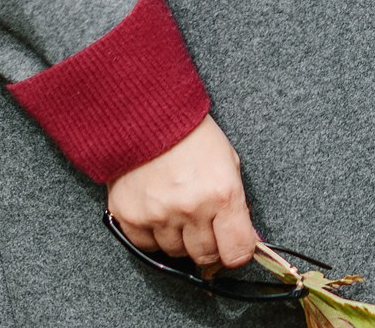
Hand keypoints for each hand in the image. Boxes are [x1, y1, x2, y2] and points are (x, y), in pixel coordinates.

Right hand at [107, 116, 259, 271]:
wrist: (146, 117)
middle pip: (205, 256)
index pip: (237, 251)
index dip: (237, 252)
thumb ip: (236, 205)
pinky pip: (147, 246)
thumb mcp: (228, 163)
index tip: (234, 246)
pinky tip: (157, 210)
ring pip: (176, 252)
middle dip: (209, 244)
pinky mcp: (130, 217)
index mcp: (222, 194)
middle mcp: (191, 209)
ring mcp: (159, 216)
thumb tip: (243, 240)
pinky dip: (154, 235)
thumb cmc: (192, 136)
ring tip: (178, 208)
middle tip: (204, 222)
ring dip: (180, 238)